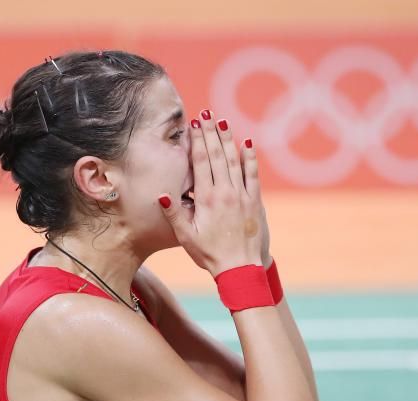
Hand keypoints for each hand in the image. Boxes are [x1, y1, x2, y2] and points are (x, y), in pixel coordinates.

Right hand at [158, 110, 265, 276]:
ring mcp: (242, 195)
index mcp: (206, 199)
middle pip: (217, 156)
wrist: (241, 268)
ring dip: (228, 140)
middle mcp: (225, 193)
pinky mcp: (255, 201)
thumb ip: (175, 214)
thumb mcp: (186, 237)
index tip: (194, 125)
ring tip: (223, 122)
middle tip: (207, 114)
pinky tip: (247, 144)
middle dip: (211, 133)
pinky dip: (250, 158)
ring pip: (234, 161)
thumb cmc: (210, 255)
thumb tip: (162, 194)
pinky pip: (252, 174)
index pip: (201, 163)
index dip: (198, 141)